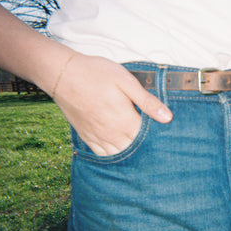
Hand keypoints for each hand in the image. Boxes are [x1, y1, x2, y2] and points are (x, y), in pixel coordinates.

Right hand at [52, 53, 172, 155]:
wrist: (62, 74)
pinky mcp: (87, 137)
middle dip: (148, 150)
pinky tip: (121, 151)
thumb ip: (147, 101)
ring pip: (120, 157)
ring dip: (131, 155)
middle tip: (159, 146)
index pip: (149, 139)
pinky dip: (114, 157)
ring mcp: (98, 138)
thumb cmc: (96, 74)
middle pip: (136, 151)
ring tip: (142, 150)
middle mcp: (112, 134)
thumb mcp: (126, 81)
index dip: (160, 139)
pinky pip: (103, 155)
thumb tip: (168, 117)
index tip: (167, 136)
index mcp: (125, 121)